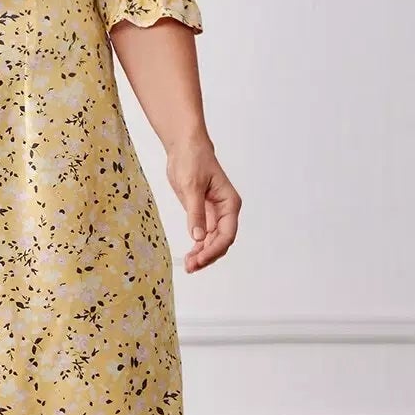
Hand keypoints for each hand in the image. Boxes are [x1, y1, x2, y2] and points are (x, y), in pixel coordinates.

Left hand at [166, 136, 240, 272]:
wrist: (185, 147)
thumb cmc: (193, 160)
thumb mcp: (191, 186)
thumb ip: (195, 213)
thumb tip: (198, 237)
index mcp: (230, 203)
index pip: (227, 233)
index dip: (214, 249)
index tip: (199, 259)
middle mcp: (226, 211)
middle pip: (221, 241)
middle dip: (208, 256)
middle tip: (191, 267)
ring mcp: (215, 214)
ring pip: (213, 241)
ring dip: (202, 254)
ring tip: (189, 266)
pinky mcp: (203, 214)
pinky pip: (204, 236)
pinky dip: (198, 247)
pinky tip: (190, 256)